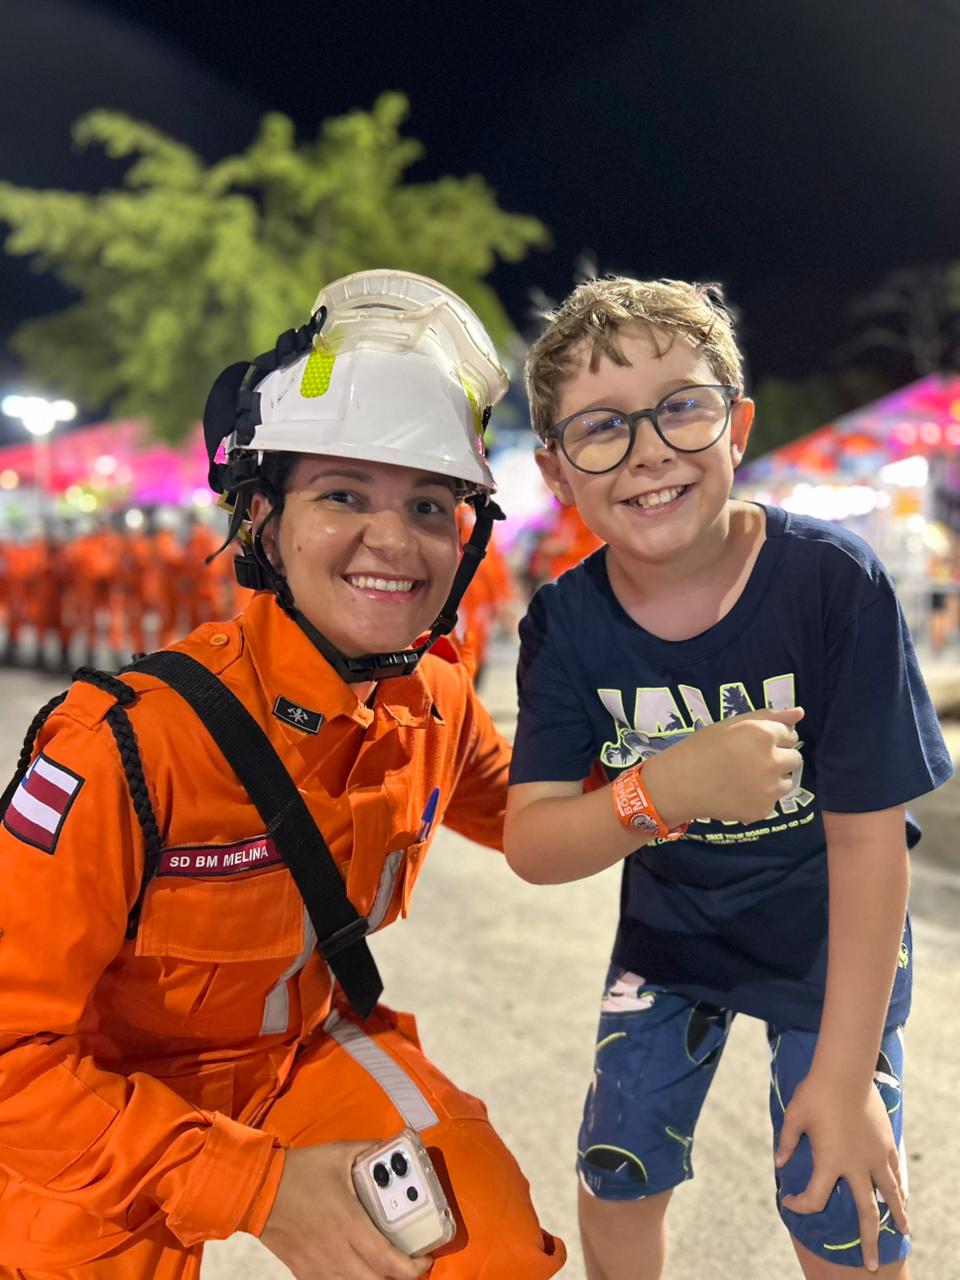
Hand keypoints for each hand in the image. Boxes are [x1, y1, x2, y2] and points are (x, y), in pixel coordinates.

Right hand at [260, 1142, 432, 1278]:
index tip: (426, 1258)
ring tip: (388, 1266)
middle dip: (400, 1278)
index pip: (387, 1260)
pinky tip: (360, 1269)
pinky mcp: (306, 1273)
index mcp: (348, 1223)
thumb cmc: (300, 1172)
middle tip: (412, 1263)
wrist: (258, 1191)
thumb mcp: (339, 1153)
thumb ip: (369, 1150)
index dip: (412, 1267)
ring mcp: (320, 1267)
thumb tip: (392, 1147)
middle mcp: (337, 1252)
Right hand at [644, 707, 803, 826]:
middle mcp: (772, 760)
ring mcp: (770, 788)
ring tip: (745, 779)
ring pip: (787, 781)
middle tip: (750, 762)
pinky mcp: (764, 810)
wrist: (679, 784)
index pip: (790, 735)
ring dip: (774, 779)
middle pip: (794, 758)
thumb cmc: (701, 747)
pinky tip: (738, 794)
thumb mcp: (732, 724)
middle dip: (778, 758)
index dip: (771, 738)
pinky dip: (760, 798)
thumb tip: (800, 713)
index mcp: (764, 734)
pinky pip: (772, 801)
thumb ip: (769, 717)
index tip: (752, 744)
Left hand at [776, 1072, 908, 1272]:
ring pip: (890, 1195)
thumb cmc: (814, 1093)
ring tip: (903, 1233)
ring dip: (896, 1216)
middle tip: (869, 1264)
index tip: (788, 1201)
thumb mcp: (794, 1118)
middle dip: (868, 1241)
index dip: (799, 1205)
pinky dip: (898, 1187)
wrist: (845, 1072)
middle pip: (866, 1213)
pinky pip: (894, 1172)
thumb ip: (786, 1143)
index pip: (814, 1198)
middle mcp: (856, 1165)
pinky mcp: (885, 1143)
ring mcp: (874, 1156)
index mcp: (830, 1163)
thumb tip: (779, 1164)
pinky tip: (901, 1196)